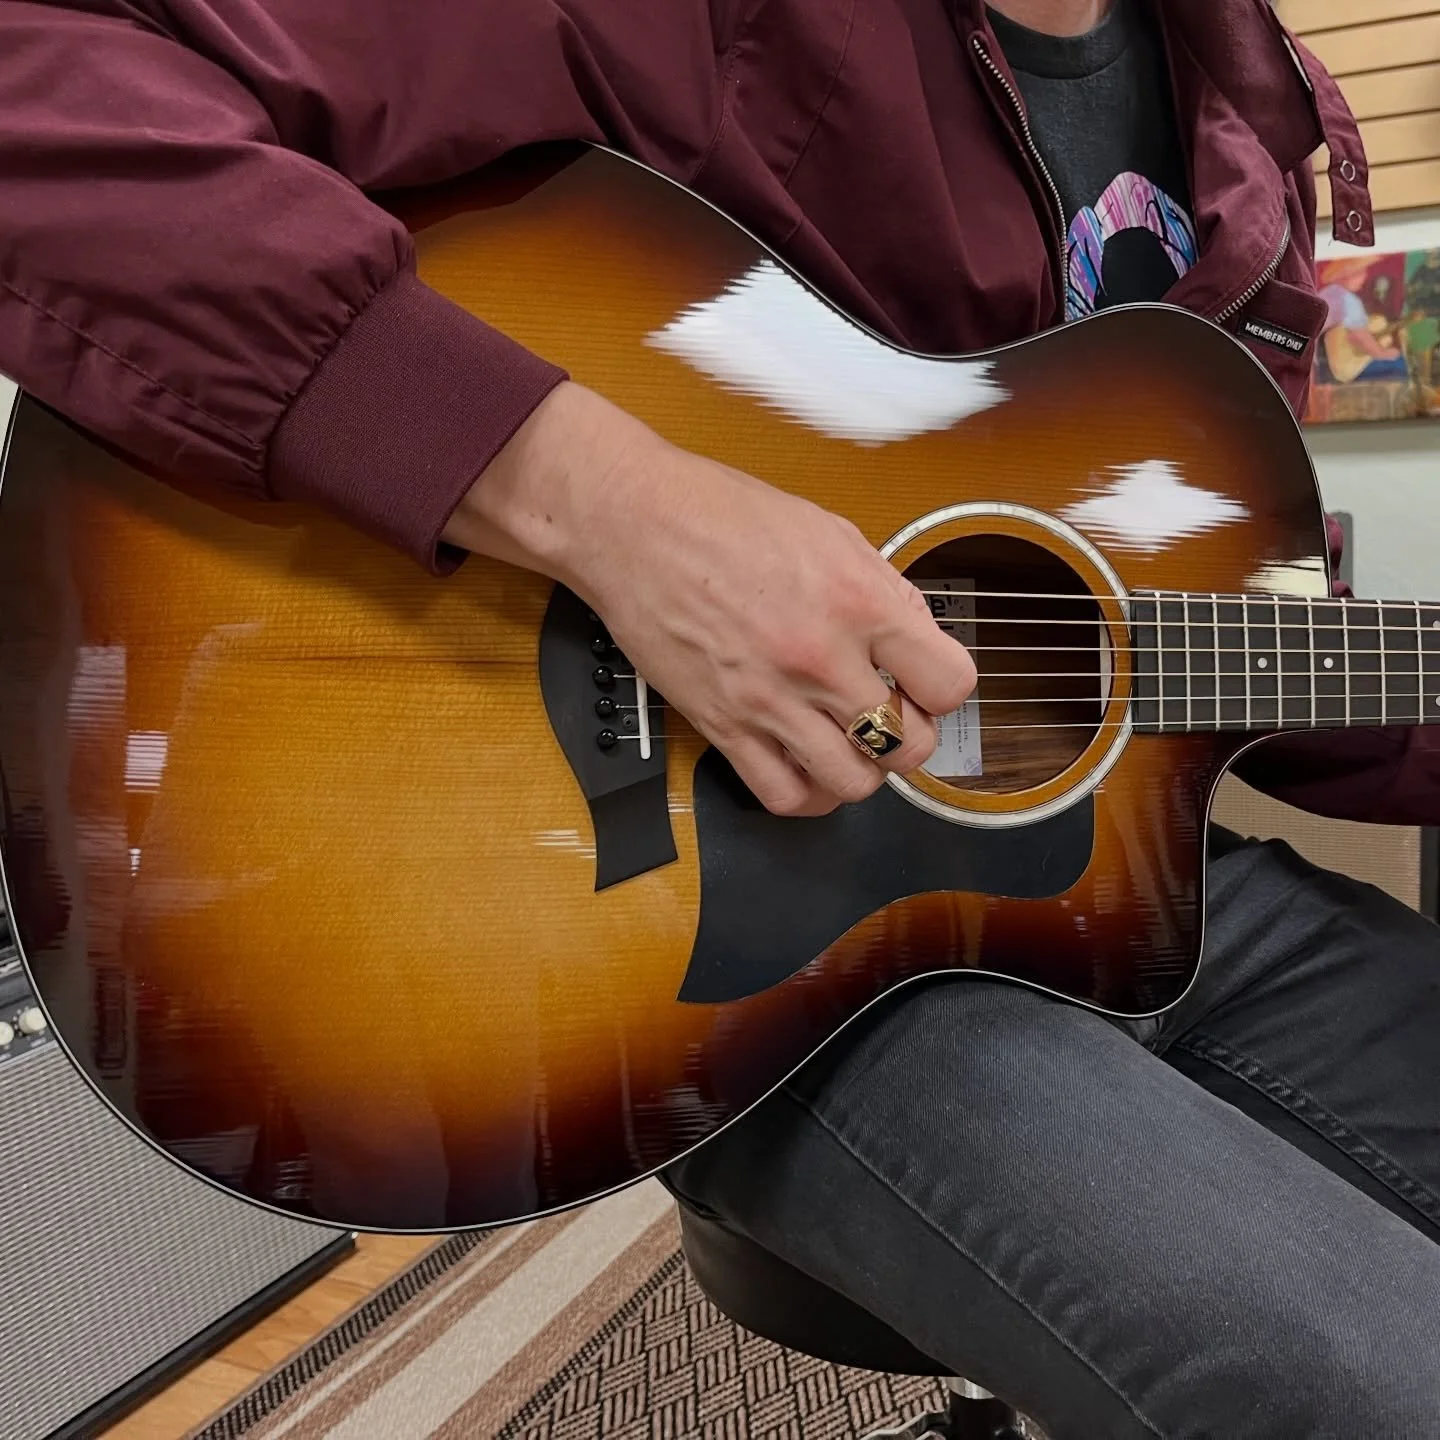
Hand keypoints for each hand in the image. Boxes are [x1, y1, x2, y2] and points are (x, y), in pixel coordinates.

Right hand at [444, 383, 975, 815]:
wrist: (632, 525)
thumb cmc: (723, 515)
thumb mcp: (829, 531)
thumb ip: (881, 589)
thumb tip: (915, 638)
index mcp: (859, 601)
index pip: (950, 684)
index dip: (944, 689)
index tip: (926, 683)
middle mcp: (822, 659)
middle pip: (908, 746)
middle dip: (909, 736)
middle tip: (890, 716)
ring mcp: (771, 700)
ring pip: (854, 784)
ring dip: (862, 771)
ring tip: (849, 744)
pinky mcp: (724, 726)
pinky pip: (785, 796)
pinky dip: (809, 795)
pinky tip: (808, 768)